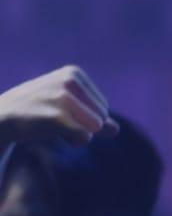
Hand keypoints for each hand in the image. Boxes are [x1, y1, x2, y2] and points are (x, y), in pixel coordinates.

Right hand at [0, 65, 114, 145]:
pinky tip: (52, 132)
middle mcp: (70, 80)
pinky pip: (85, 137)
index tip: (59, 111)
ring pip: (96, 127)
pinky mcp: (57, 115)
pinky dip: (73, 141)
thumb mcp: (66, 109)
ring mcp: (63, 97)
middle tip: (53, 119)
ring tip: (51, 124)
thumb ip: (94, 118)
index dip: (85, 117)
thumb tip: (116, 129)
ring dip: (77, 134)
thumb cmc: (36, 113)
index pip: (103, 107)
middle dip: (82, 125)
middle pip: (102, 117)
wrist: (2, 118)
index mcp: (74, 74)